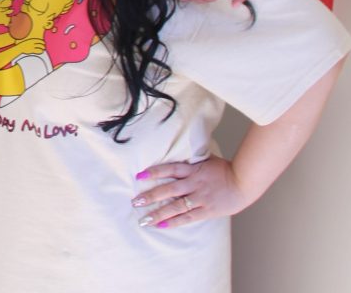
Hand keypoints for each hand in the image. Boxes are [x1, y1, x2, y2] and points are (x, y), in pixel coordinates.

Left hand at [131, 157, 248, 228]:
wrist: (243, 182)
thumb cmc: (224, 169)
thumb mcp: (205, 160)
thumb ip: (190, 161)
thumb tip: (176, 154)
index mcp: (193, 170)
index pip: (169, 169)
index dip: (154, 172)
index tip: (139, 176)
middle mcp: (193, 184)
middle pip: (168, 190)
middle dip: (150, 196)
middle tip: (135, 202)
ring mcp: (200, 198)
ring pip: (175, 206)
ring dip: (158, 213)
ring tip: (144, 219)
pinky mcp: (206, 211)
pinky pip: (187, 218)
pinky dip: (174, 221)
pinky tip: (161, 225)